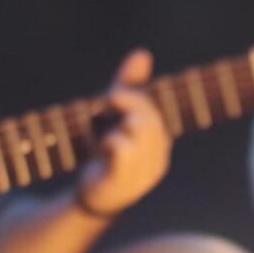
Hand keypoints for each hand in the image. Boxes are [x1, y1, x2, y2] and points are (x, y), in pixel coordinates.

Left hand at [75, 49, 170, 216]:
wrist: (92, 199)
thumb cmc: (106, 156)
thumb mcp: (115, 117)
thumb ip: (129, 86)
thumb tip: (143, 53)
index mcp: (161, 141)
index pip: (155, 109)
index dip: (134, 97)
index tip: (110, 98)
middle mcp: (158, 157)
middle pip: (149, 116)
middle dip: (126, 103)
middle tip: (104, 104)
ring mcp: (144, 172)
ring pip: (139, 128)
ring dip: (116, 122)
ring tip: (102, 131)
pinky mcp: (125, 182)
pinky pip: (124, 149)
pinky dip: (111, 140)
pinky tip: (104, 145)